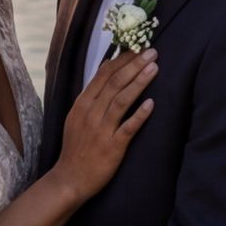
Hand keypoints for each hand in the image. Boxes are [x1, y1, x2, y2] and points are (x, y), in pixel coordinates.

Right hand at [54, 48, 156, 199]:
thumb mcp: (77, 116)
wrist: (70, 178)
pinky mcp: (113, 146)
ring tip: (154, 68)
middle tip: (151, 51)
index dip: (121, 59)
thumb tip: (106, 68)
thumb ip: (91, 95)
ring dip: (139, 82)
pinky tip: (152, 103)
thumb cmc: (76, 147)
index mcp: (82, 104)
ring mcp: (101, 129)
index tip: (136, 47)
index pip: (103, 75)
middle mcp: (91, 113)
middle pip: (115, 83)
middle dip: (134, 64)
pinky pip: (128, 127)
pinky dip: (140, 114)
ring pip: (121, 100)